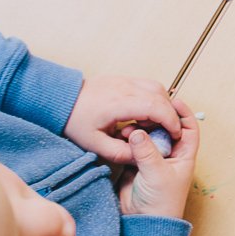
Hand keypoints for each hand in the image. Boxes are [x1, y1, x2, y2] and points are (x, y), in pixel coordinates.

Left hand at [64, 76, 181, 163]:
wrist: (59, 99)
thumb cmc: (74, 120)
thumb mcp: (95, 145)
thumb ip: (121, 153)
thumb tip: (142, 156)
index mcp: (118, 103)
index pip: (156, 107)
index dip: (171, 121)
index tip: (175, 134)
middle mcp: (125, 87)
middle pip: (161, 96)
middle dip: (171, 114)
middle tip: (169, 131)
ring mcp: (125, 80)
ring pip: (158, 87)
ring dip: (164, 105)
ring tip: (157, 122)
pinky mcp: (124, 79)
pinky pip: (148, 85)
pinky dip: (156, 98)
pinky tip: (148, 112)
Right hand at [117, 99, 197, 218]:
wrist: (144, 222)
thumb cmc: (162, 203)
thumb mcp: (157, 173)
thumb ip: (147, 151)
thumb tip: (137, 131)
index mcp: (184, 155)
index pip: (188, 129)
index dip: (183, 114)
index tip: (172, 101)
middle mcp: (169, 155)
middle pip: (165, 129)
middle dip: (154, 119)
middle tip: (143, 112)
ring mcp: (152, 158)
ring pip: (147, 136)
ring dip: (138, 129)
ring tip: (127, 128)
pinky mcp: (136, 163)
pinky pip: (133, 145)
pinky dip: (127, 139)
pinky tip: (120, 135)